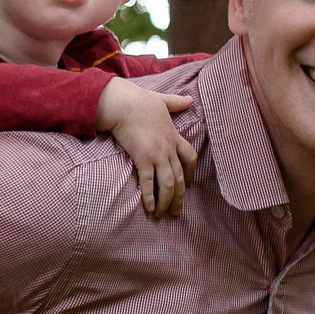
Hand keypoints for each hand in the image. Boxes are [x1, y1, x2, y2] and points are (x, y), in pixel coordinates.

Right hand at [97, 78, 197, 218]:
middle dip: (179, 196)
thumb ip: (176, 102)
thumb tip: (190, 99)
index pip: (190, 157)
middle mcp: (169, 148)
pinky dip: (150, 196)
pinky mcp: (143, 158)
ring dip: (166, 201)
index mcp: (174, 136)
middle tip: (176, 211)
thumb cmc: (140, 100)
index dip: (191, 173)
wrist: (124, 103)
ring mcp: (157, 154)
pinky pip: (149, 182)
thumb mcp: (162, 100)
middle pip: (180, 177)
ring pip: (169, 184)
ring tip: (162, 214)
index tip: (189, 184)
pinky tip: (148, 208)